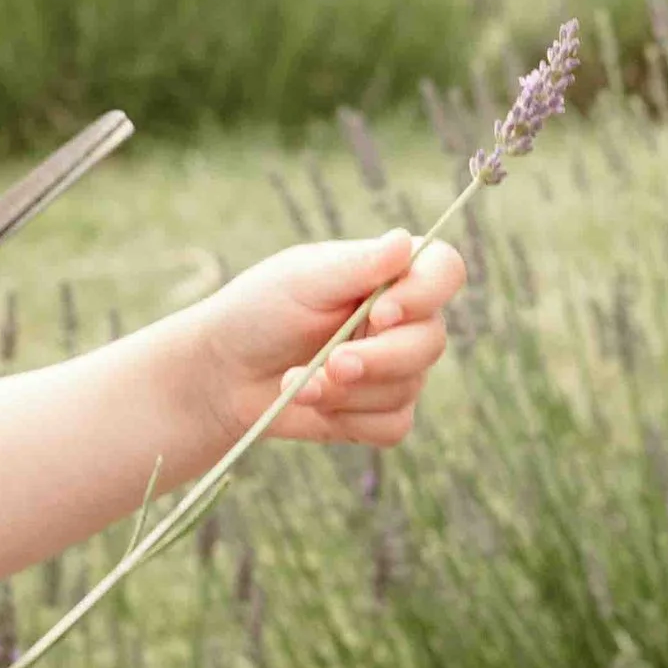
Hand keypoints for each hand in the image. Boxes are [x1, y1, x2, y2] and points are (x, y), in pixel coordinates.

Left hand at [185, 230, 465, 447]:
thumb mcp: (302, 280)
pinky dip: (349, 419)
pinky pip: (393, 426)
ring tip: (298, 382)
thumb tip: (403, 241)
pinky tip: (311, 402)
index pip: (444, 271)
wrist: (223, 372)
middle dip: (378, 359)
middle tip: (332, 363)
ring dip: (348, 391)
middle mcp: (403, 321)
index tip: (380, 312)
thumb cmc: (260, 311)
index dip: (425, 295)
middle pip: (431, 341)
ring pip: (409, 388)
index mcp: (391, 274)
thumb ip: (356, 266)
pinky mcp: (379, 413)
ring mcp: (396, 369)